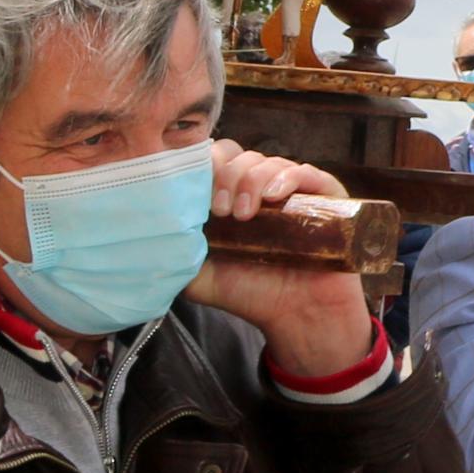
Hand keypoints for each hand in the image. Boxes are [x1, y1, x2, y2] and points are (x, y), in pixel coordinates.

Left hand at [184, 139, 380, 372]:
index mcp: (231, 199)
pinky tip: (274, 196)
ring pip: (268, 161)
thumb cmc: (251, 294)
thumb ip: (175, 253)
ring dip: (251, 180)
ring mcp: (292, 191)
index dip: (204, 168)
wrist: (297, 316)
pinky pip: (305, 171)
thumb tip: (150, 232)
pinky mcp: (323, 196)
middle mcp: (260, 189)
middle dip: (225, 176)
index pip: (214, 160)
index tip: (200, 198)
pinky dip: (286, 177)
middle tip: (222, 211)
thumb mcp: (200, 277)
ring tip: (247, 215)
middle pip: (238, 156)